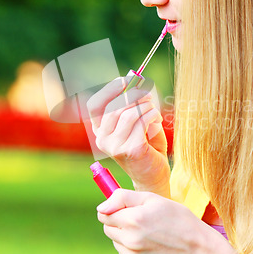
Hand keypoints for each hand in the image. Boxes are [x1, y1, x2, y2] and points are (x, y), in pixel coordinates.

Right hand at [87, 77, 169, 194]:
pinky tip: (157, 119)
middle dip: (134, 95)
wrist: (154, 176)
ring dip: (145, 106)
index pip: (95, 105)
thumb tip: (134, 77)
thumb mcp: (137, 121)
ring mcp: (115, 147)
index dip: (110, 89)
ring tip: (154, 110)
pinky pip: (141, 121)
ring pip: (128, 114)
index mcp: (100, 131)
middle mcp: (102, 140)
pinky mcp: (131, 150)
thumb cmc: (146, 146)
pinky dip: (152, 115)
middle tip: (148, 95)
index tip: (127, 80)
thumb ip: (132, 102)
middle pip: (113, 107)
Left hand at [96, 189, 203, 253]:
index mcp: (133, 220)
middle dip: (119, 222)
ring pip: (116, 242)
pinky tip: (149, 246)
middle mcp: (130, 241)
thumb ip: (122, 198)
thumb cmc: (176, 218)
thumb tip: (100, 208)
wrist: (197, 248)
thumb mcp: (152, 198)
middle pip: (107, 228)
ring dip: (125, 236)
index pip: (104, 214)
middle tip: (140, 219)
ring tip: (148, 233)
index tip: (126, 208)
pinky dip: (132, 250)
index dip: (114, 209)